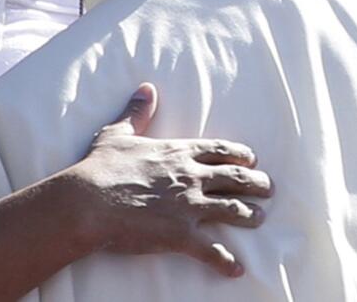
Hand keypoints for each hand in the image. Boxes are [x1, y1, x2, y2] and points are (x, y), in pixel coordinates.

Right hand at [65, 83, 270, 276]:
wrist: (88, 201)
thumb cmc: (100, 167)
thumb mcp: (118, 133)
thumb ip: (137, 111)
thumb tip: (146, 88)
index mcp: (177, 152)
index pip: (219, 150)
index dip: (240, 154)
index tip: (253, 159)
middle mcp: (190, 177)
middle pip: (235, 178)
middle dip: (256, 183)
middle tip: (268, 188)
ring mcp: (189, 206)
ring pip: (232, 210)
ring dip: (250, 215)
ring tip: (260, 218)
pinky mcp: (181, 235)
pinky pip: (213, 251)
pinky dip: (227, 261)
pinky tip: (236, 268)